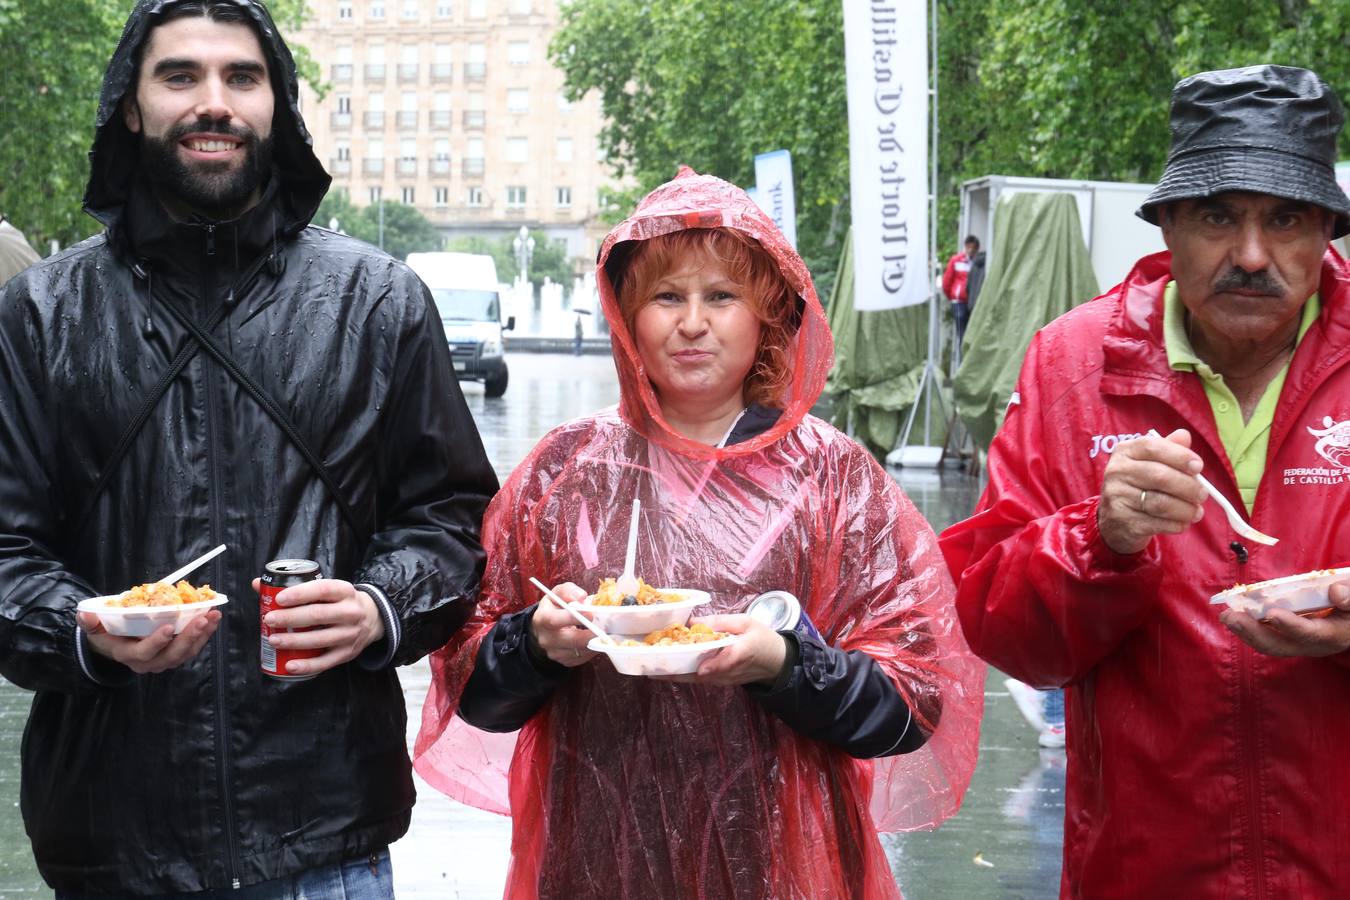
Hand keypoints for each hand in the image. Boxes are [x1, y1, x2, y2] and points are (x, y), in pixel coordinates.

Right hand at [79, 610, 220, 674]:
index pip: (144, 652)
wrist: (116, 647)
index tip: (169, 626)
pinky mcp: (176, 655)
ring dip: (202, 634)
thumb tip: (84, 615)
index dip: (157, 641)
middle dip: (190, 637)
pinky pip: (193, 648)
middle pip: (172, 654)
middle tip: (203, 618)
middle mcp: (149, 663)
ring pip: (186, 652)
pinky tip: (213, 619)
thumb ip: (91, 623)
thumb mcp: (96, 630)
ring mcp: (164, 660)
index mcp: (129, 655)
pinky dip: (205, 634)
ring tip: (214, 616)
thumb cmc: (108, 635)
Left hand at [256, 578, 385, 676]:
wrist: (373, 619)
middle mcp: (351, 612)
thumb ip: (295, 587)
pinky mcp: (347, 653)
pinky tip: (289, 665)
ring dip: (294, 641)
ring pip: (320, 639)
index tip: (279, 599)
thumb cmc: (340, 602)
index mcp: (344, 591)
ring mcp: (350, 634)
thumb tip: (258, 584)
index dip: (300, 594)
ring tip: (273, 640)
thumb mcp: (327, 589)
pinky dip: (307, 665)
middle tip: (269, 619)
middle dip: (290, 618)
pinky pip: (325, 662)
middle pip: (318, 615)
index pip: (322, 590)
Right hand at [528, 582, 599, 667]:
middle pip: (573, 640)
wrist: (545, 628)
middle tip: (605, 626)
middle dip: (592, 633)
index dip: (574, 617)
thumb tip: (581, 597)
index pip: (555, 620)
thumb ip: (569, 591)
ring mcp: (555, 653)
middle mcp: (546, 639)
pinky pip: (583, 658)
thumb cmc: (555, 607)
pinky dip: (592, 649)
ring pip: (581, 650)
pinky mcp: (565, 661)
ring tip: (602, 631)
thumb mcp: (558, 593)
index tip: (591, 613)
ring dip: (595, 641)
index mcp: (543, 619)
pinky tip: (594, 639)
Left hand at [654, 614, 786, 686]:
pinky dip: (679, 673)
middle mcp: (727, 672)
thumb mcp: (746, 622)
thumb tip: (692, 623)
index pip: (726, 662)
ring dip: (672, 673)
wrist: (775, 662)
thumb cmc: (762, 638)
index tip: (700, 668)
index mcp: (741, 653)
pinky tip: (663, 666)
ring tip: (649, 666)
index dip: (713, 665)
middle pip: (698, 675)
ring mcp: (720, 680)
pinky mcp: (716, 681)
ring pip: (693, 679)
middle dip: (673, 672)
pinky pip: (695, 678)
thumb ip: (721, 623)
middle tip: (649, 666)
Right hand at [1097, 428, 1206, 554]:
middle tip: (1202, 494)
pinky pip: (1157, 523)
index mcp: (1124, 452)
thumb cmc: (1138, 486)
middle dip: (1188, 486)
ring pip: (1160, 503)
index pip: (1152, 447)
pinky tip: (1183, 522)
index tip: (1198, 466)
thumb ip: (1168, 449)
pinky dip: (1176, 524)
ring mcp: (1117, 497)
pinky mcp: (1123, 521)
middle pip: (1159, 476)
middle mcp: (1117, 472)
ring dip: (1185, 509)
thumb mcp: (1150, 463)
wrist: (1114, 519)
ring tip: (1197, 511)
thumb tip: (1185, 436)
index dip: (1179, 455)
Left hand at [1219, 580, 1349, 657]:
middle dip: (1254, 632)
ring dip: (1245, 632)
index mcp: (1333, 634)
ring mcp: (1299, 644)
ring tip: (1226, 617)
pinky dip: (1248, 629)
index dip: (1291, 625)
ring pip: (1270, 645)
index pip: (1310, 633)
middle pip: (1281, 645)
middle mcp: (1313, 645)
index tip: (1272, 614)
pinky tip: (1232, 617)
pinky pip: (1267, 639)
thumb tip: (1335, 592)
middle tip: (1231, 617)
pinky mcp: (1289, 639)